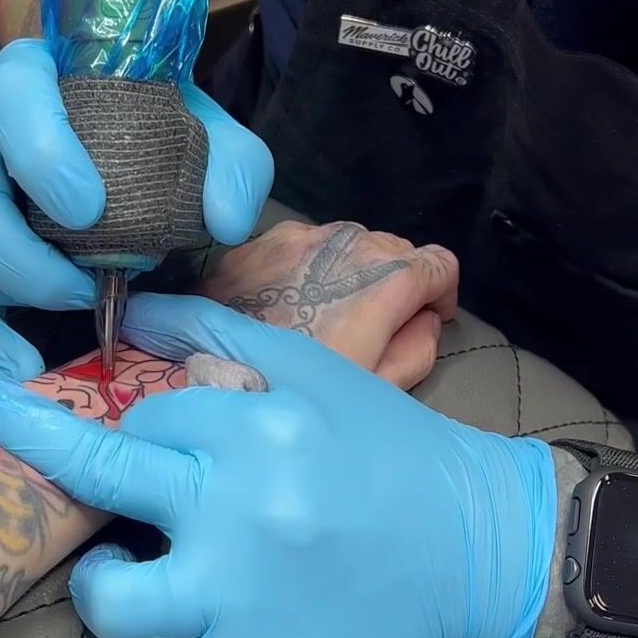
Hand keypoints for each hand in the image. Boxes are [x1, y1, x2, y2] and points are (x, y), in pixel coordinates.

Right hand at [0, 41, 274, 380]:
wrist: (130, 140)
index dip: (39, 153)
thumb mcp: (206, 128)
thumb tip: (226, 219)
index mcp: (28, 80)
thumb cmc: (154, 124)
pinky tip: (23, 369)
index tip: (89, 208)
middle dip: (23, 255)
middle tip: (85, 282)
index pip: (10, 98)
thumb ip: (232, 161)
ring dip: (19, 292)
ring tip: (80, 306)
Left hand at [0, 297, 556, 637]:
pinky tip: (190, 628)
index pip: (143, 417)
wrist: (478, 547)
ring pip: (110, 604)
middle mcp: (240, 513)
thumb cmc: (391, 452)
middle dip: (18, 431)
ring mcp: (242, 602)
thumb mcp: (315, 373)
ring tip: (131, 573)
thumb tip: (128, 312)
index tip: (148, 437)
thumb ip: (218, 336)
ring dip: (107, 586)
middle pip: (95, 475)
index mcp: (258, 431)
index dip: (141, 426)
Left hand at [198, 220, 457, 388]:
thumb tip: (426, 319)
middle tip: (374, 327)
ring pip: (345, 241)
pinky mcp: (255, 244)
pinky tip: (288, 307)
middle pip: (393, 248)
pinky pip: (300, 245)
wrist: (196, 382)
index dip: (440, 293)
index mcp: (384, 279)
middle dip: (393, 283)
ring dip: (349, 271)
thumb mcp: (375, 391)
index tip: (426, 316)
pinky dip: (307, 268)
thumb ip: (417, 348)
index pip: (439, 263)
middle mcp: (344, 243)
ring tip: (327, 317)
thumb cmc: (294, 399)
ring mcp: (295, 238)